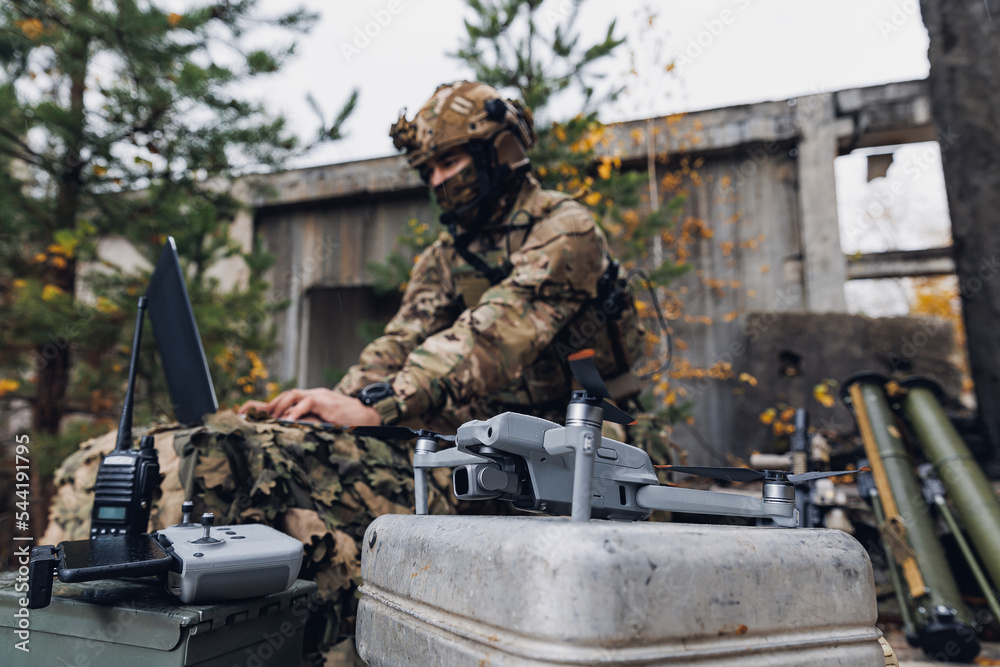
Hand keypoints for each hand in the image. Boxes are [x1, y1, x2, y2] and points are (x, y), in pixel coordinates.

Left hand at [239, 388, 380, 425]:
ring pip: (292, 395)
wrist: (367, 415)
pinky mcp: (325, 402)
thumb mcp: (325, 422)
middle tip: (258, 419)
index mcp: (311, 399)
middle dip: (270, 406)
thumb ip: (311, 423)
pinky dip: (296, 410)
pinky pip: (307, 402)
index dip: (271, 407)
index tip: (257, 416)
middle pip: (286, 395)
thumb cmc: (348, 421)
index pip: (288, 399)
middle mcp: (312, 395)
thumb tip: (294, 435)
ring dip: (280, 407)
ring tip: (272, 420)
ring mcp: (319, 396)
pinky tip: (289, 420)